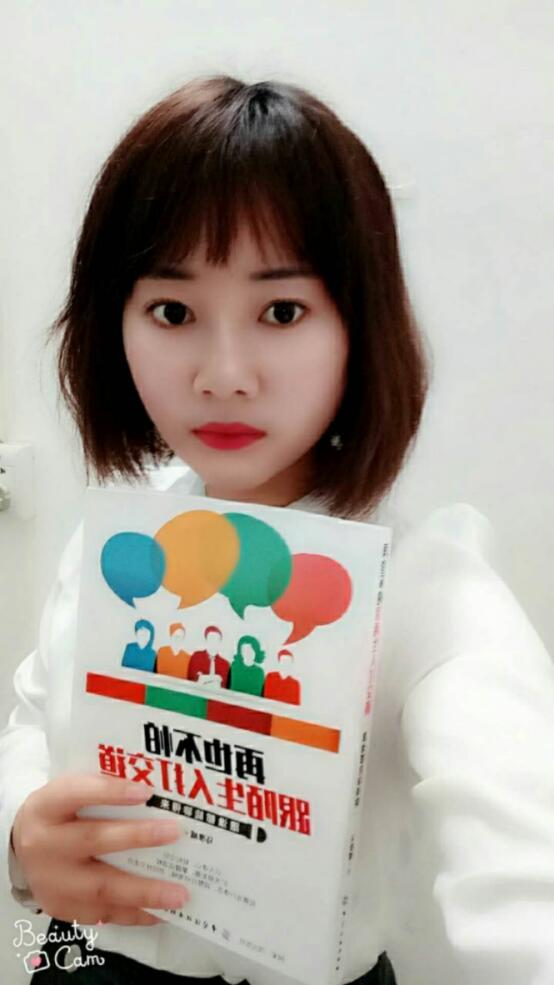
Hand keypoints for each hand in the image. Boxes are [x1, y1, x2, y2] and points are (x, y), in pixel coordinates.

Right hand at [11, 773, 189, 925]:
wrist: (23, 847)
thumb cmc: (61, 814)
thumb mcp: (70, 792)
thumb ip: (102, 788)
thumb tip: (156, 792)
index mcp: (47, 806)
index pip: (77, 793)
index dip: (110, 792)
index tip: (146, 791)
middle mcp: (45, 844)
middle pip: (93, 840)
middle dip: (137, 837)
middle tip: (174, 833)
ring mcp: (52, 881)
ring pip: (100, 887)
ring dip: (144, 891)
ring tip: (178, 894)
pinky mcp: (60, 907)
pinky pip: (101, 914)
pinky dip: (134, 914)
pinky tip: (161, 912)